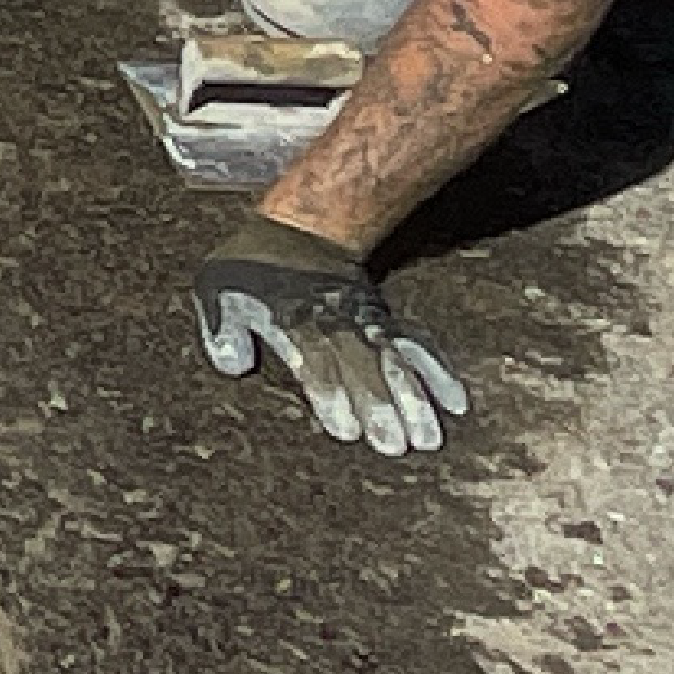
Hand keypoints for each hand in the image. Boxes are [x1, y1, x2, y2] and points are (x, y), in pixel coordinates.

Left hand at [192, 224, 468, 454]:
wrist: (300, 228)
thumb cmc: (250, 268)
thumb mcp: (217, 290)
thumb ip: (221, 329)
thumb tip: (234, 363)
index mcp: (291, 322)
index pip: (315, 362)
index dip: (332, 395)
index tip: (346, 429)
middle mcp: (334, 324)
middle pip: (362, 368)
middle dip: (380, 407)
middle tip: (396, 446)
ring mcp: (365, 322)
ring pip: (394, 361)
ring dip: (414, 399)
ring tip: (429, 438)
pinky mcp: (385, 321)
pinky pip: (416, 346)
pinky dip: (438, 372)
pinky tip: (455, 403)